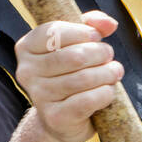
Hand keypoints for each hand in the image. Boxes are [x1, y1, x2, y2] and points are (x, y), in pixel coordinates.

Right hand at [14, 11, 122, 141]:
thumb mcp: (77, 42)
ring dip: (107, 73)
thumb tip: (109, 24)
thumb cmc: (70, 71)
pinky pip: (87, 100)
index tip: (97, 37)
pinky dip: (105, 93)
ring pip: (83, 79)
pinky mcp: (54, 117)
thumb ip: (92, 25)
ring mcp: (39, 96)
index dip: (82, 32)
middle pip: (74, 56)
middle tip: (109, 55)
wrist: (62, 116)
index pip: (55, 32)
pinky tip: (108, 90)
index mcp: (27, 46)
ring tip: (114, 71)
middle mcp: (27, 71)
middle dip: (100, 53)